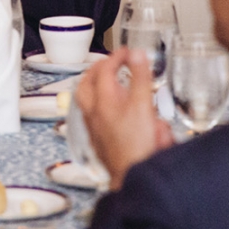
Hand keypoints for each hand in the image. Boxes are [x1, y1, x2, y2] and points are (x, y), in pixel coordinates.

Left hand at [76, 49, 173, 190]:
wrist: (131, 175)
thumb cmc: (135, 146)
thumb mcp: (144, 106)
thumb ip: (140, 78)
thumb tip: (137, 55)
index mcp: (103, 100)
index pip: (105, 70)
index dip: (116, 57)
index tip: (126, 52)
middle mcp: (93, 112)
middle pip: (86, 83)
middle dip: (97, 69)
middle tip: (109, 62)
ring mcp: (93, 127)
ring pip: (84, 99)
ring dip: (92, 86)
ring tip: (102, 81)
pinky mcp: (97, 140)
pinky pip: (89, 115)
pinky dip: (95, 104)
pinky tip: (104, 109)